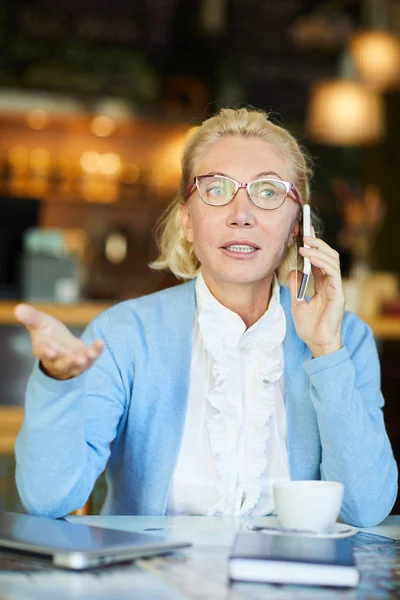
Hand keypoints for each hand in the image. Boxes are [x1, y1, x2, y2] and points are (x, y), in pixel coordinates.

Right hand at [14, 304, 103, 379]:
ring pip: (77, 365)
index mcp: (43, 349)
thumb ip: (31, 317)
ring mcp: (72, 362)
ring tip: (90, 355)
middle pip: (62, 363)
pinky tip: (100, 342)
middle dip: (70, 361)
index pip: (43, 352)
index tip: (51, 352)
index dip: (46, 352)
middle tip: (78, 359)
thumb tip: (18, 308)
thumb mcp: (39, 323)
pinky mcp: (85, 360)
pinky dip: (97, 351)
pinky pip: (92, 358)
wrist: (60, 344)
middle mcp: (58, 359)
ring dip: (84, 361)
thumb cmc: (47, 333)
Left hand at [288, 231, 344, 357]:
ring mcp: (336, 288)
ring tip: (305, 244)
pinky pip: (333, 273)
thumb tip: (293, 270)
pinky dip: (322, 262)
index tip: (303, 233)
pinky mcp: (338, 294)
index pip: (320, 260)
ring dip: (319, 249)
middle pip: (329, 256)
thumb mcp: (297, 303)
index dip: (313, 246)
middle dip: (318, 242)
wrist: (317, 344)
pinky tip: (311, 257)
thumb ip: (296, 286)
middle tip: (305, 232)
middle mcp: (331, 284)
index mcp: (322, 285)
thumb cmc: (309, 327)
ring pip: (333, 260)